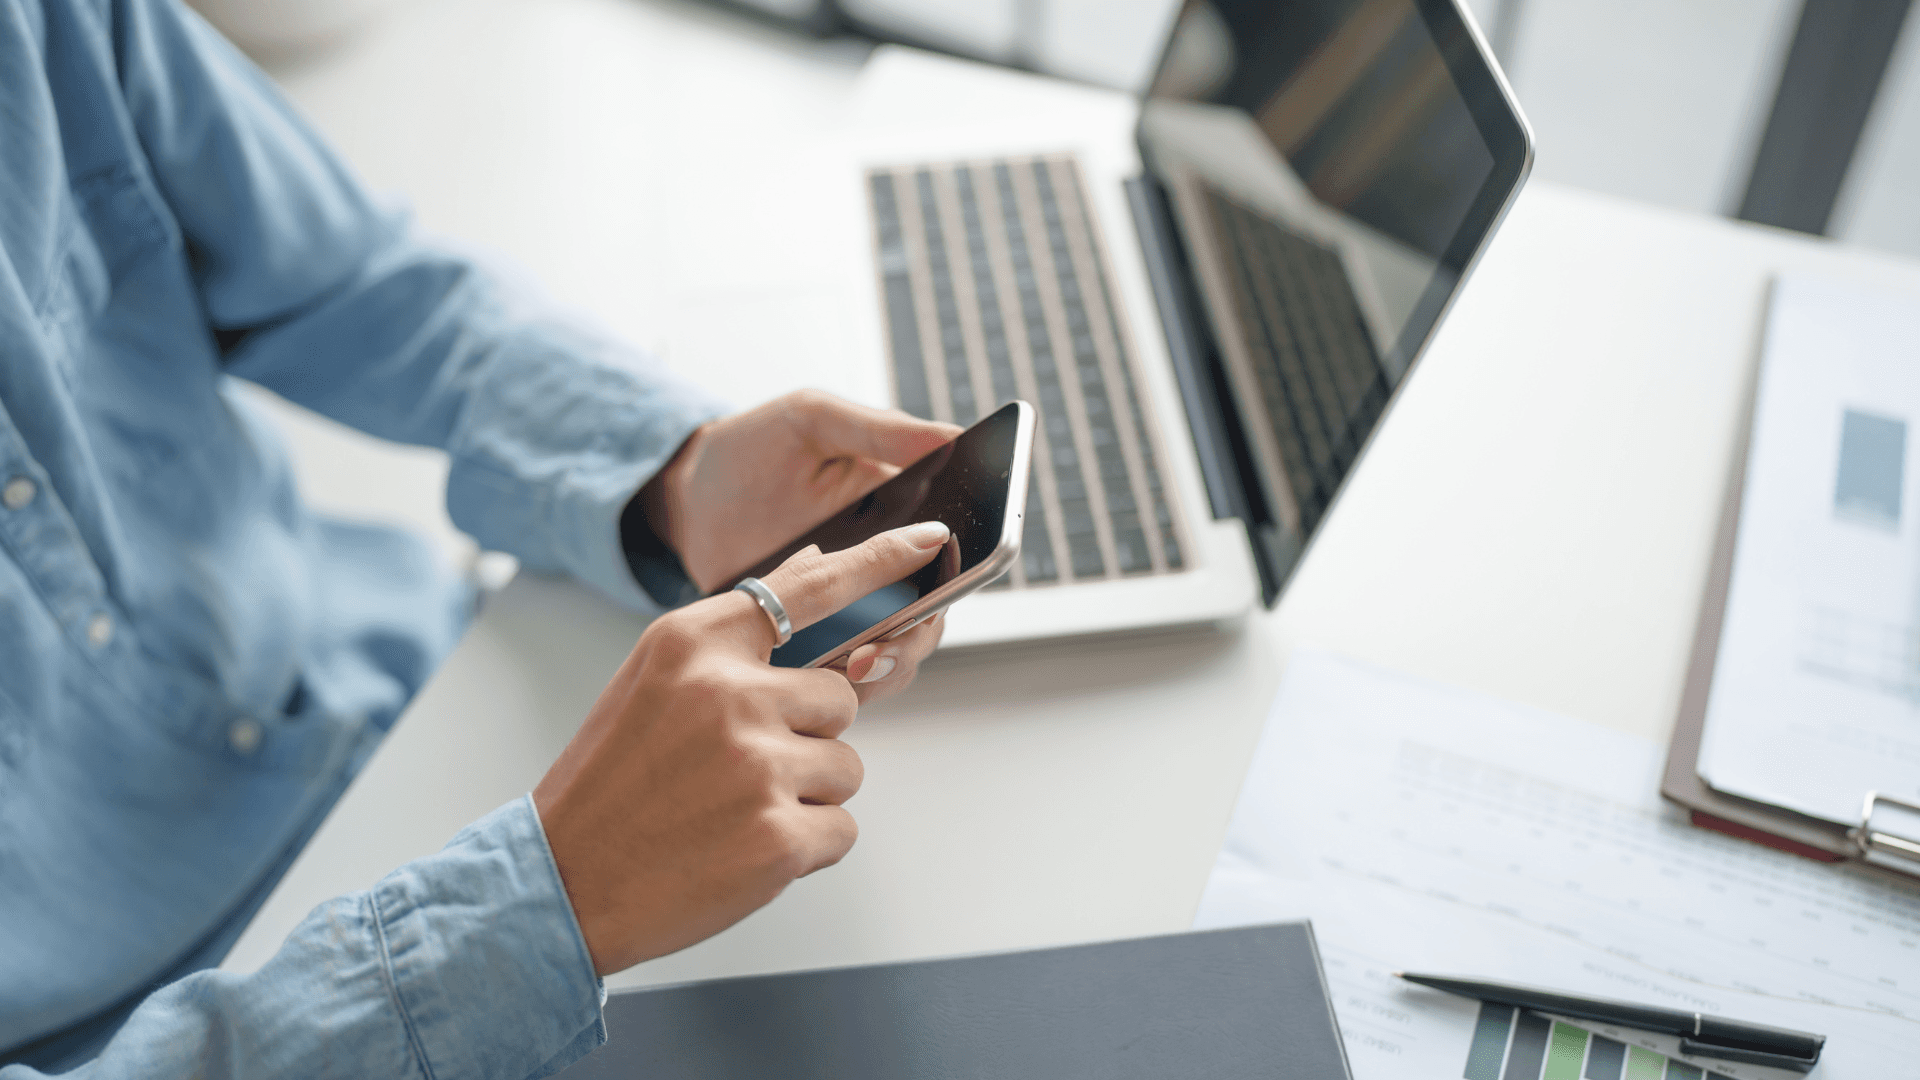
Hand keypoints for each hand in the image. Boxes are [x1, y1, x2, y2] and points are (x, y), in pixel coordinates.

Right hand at [533, 520, 950, 975]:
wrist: (562, 881)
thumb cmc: (611, 782)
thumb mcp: (657, 679)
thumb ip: (738, 627)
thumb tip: (814, 563)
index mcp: (693, 644)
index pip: (809, 588)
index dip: (878, 563)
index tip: (927, 542)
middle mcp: (728, 694)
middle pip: (841, 697)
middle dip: (808, 736)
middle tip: (739, 768)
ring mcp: (757, 765)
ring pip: (847, 766)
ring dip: (807, 795)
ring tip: (733, 810)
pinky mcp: (779, 836)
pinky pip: (842, 828)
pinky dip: (805, 847)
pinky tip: (743, 848)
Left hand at [643, 389, 961, 701]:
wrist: (675, 498)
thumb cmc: (745, 446)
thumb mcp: (813, 420)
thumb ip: (883, 430)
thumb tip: (952, 437)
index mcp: (899, 505)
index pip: (952, 548)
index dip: (960, 570)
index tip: (937, 586)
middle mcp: (883, 560)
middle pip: (933, 611)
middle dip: (917, 637)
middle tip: (879, 645)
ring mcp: (851, 603)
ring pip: (901, 649)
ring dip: (890, 665)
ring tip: (853, 667)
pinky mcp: (815, 637)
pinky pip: (853, 673)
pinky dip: (850, 684)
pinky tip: (825, 678)